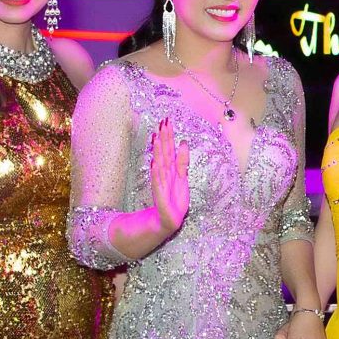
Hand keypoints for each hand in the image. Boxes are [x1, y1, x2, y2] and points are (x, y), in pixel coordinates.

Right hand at [147, 119, 189, 239]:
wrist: (170, 218)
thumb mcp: (183, 176)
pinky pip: (158, 183)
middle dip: (163, 138)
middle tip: (162, 122)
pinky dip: (156, 173)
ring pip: (160, 164)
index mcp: (170, 168)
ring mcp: (161, 183)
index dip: (168, 135)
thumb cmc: (175, 197)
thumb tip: (183, 142)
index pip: (169, 148)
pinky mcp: (160, 195)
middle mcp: (164, 173)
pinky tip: (154, 164)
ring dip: (158, 151)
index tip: (167, 120)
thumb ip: (183, 160)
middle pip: (164, 152)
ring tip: (156, 138)